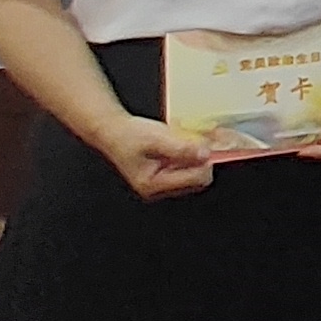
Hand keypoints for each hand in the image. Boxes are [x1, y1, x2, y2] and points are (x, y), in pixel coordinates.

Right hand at [93, 109, 216, 200]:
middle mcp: (158, 189)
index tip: (208, 145)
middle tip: (203, 140)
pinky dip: (190, 156)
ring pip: (194, 174)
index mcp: (153, 184)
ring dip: (197, 157)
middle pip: (198, 179)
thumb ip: (181, 147)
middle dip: (203, 159)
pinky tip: (184, 143)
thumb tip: (205, 154)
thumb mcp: (156, 138)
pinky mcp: (165, 175)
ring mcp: (162, 183)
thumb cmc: (127, 136)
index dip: (205, 161)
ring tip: (190, 140)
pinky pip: (187, 168)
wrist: (113, 131)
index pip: (196, 179)